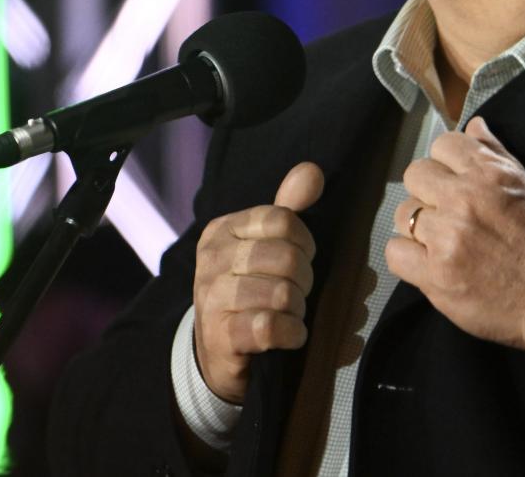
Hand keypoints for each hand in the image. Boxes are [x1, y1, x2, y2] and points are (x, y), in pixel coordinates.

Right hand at [192, 162, 322, 402]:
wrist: (217, 352)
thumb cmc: (249, 292)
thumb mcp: (266, 246)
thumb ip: (288, 208)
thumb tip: (312, 171)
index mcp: (223, 230)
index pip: (282, 220)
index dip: (305, 243)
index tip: (303, 260)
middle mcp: (212, 258)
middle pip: (287, 257)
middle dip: (305, 280)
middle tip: (300, 293)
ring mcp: (212, 297)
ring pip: (282, 293)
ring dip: (298, 309)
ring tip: (292, 315)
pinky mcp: (221, 336)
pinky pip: (271, 326)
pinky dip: (292, 333)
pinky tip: (291, 335)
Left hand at [385, 117, 524, 351]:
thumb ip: (497, 154)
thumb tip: (474, 124)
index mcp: (489, 173)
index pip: (443, 144)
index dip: (446, 163)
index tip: (455, 181)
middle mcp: (463, 199)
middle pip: (415, 175)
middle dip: (428, 192)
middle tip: (446, 213)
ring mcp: (447, 237)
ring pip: (402, 214)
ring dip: (418, 226)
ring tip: (440, 242)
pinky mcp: (435, 274)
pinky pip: (394, 253)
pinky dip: (407, 258)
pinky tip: (428, 263)